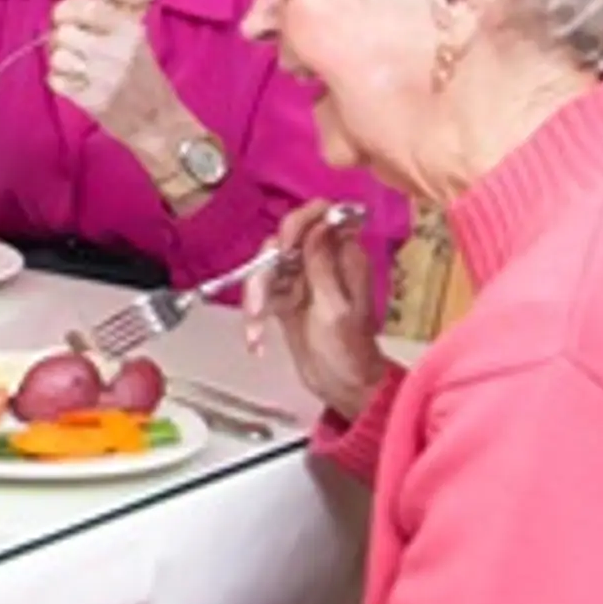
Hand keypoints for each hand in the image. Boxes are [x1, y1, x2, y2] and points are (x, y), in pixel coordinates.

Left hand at [44, 0, 179, 139]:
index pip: (83, 8)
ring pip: (56, 57)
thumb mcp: (131, 38)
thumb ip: (100, 13)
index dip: (63, 10)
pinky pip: (56, 81)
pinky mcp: (91, 100)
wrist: (157, 119)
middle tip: (68, 46)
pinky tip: (71, 82)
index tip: (63, 18)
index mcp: (127, 30)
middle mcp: (115, 50)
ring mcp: (102, 77)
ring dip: (58, 61)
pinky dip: (58, 81)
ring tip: (71, 65)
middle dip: (59, 38)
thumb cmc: (143, 75)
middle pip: (63, 33)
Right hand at [245, 199, 392, 422]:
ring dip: (256, 291)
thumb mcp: (335, 308)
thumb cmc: (348, 353)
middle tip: (262, 294)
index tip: (283, 247)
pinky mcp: (285, 299)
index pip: (322, 216)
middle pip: (286, 238)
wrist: (343, 388)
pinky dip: (254, 309)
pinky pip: (261, 289)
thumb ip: (323, 264)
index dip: (299, 222)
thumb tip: (320, 222)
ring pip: (268, 263)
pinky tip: (255, 334)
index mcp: (344, 258)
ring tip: (255, 319)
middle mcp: (322, 262)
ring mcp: (302, 280)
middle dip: (268, 263)